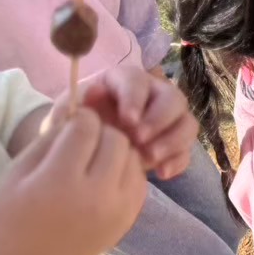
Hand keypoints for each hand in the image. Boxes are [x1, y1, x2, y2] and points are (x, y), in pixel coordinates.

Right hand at [0, 109, 146, 254]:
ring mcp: (118, 209)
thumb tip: (80, 115)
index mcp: (61, 181)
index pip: (87, 127)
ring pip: (132, 157)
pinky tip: (103, 180)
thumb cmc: (10, 221)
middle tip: (82, 143)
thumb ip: (49, 141)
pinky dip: (125, 172)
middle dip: (101, 134)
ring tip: (92, 162)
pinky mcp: (129, 219)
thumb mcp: (16, 174)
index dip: (79, 120)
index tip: (70, 127)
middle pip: (116, 139)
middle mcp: (97, 194)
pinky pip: (138, 180)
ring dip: (116, 152)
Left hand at [44, 66, 197, 178]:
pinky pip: (186, 150)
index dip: (135, 98)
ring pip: (187, 123)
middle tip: (139, 140)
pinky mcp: (172, 144)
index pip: (138, 80)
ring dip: (173, 140)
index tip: (127, 120)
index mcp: (125, 81)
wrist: (81, 151)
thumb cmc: (74, 127)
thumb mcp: (66, 115)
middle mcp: (153, 96)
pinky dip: (178, 161)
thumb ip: (74, 106)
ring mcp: (166, 121)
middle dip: (159, 120)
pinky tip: (161, 174)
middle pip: (173, 98)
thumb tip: (93, 96)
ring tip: (149, 159)